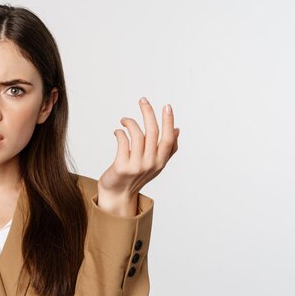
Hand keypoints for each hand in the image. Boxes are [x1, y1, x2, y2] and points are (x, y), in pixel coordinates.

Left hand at [97, 97, 178, 215]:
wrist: (117, 194)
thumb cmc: (135, 176)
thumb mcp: (155, 164)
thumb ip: (167, 149)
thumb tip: (177, 130)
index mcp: (161, 161)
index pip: (169, 138)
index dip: (169, 121)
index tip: (167, 106)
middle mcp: (151, 164)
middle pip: (152, 132)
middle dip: (148, 113)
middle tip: (143, 100)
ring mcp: (137, 166)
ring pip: (137, 135)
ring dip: (130, 122)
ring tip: (124, 120)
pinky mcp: (122, 167)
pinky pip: (122, 141)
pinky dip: (119, 132)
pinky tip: (117, 131)